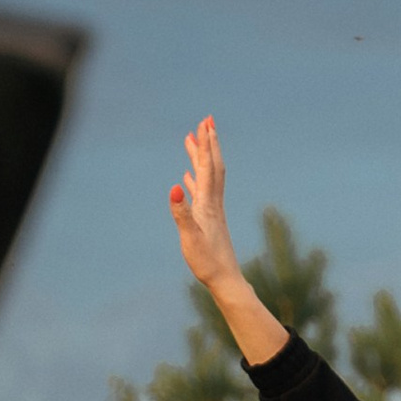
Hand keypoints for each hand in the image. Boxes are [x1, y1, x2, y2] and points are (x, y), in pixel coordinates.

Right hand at [168, 115, 240, 295]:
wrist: (225, 280)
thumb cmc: (207, 262)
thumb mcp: (190, 238)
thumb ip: (181, 213)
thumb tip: (174, 187)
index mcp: (207, 204)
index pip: (207, 167)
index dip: (206, 144)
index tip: (206, 123)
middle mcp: (212, 203)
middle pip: (212, 166)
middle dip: (208, 142)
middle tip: (206, 120)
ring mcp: (211, 211)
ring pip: (207, 176)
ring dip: (201, 157)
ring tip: (192, 139)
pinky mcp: (209, 220)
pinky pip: (202, 192)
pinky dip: (195, 179)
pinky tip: (188, 176)